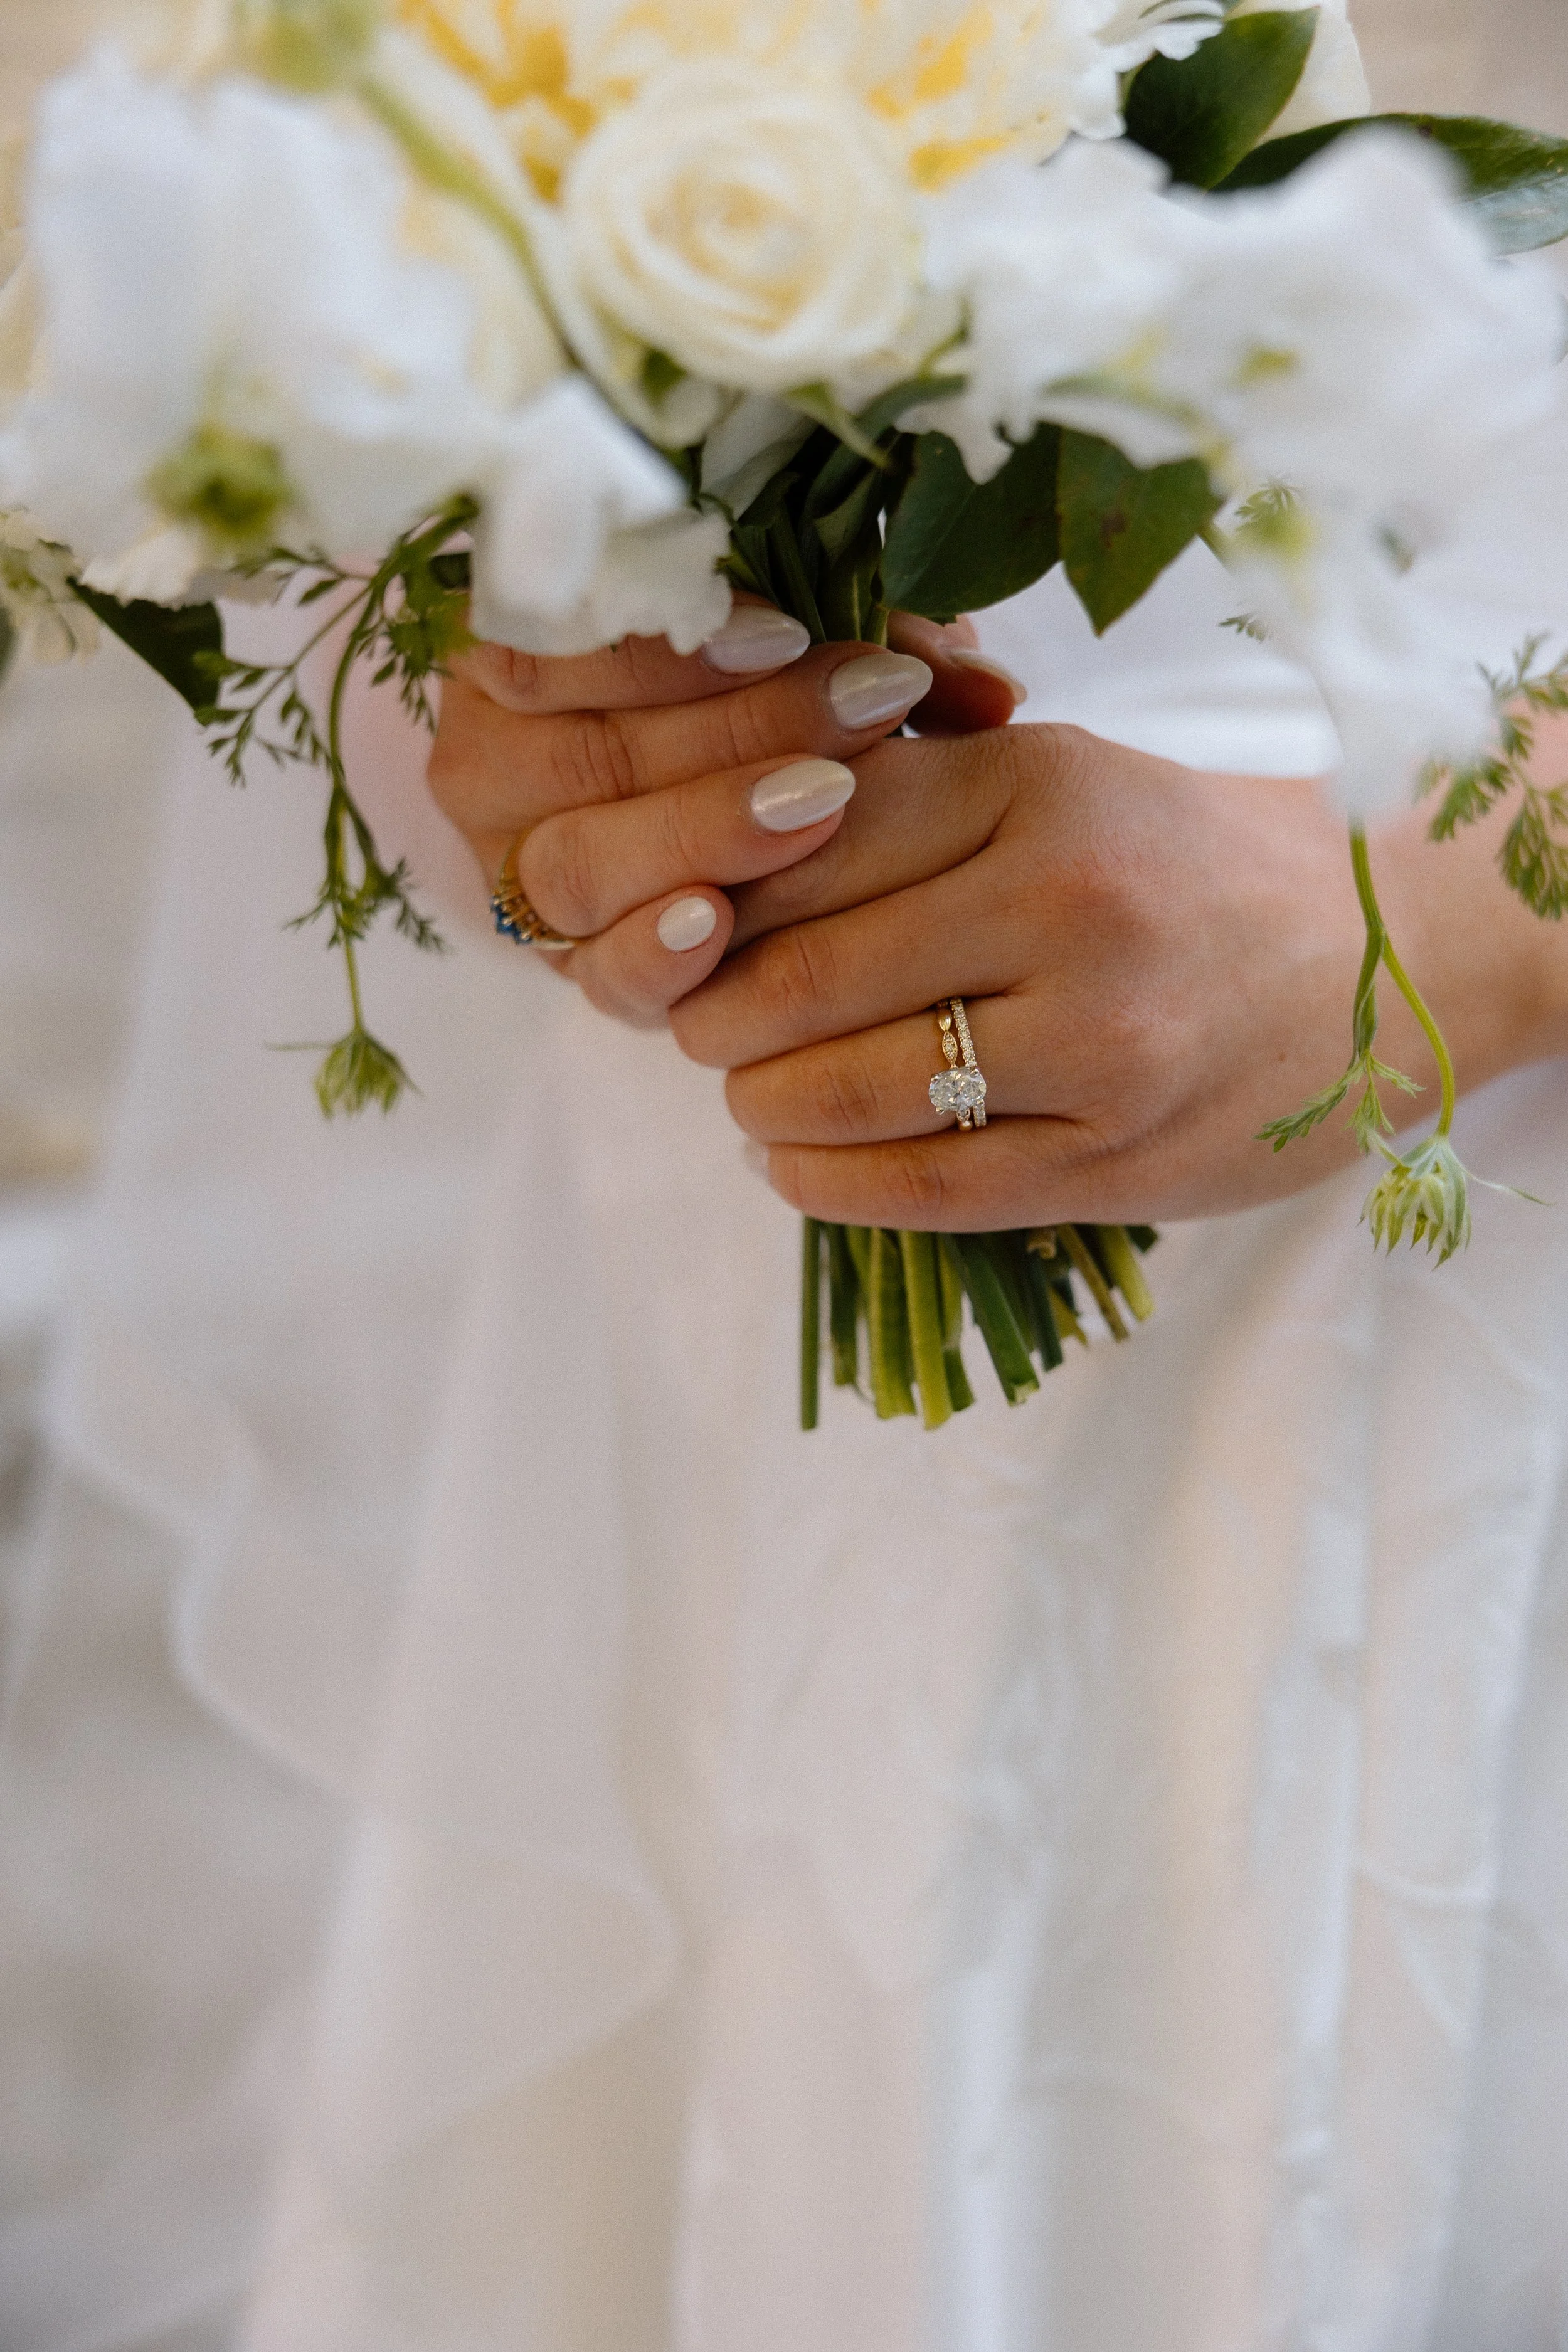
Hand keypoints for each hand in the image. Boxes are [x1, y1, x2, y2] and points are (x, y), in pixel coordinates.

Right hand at [429, 602, 1021, 1024]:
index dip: (665, 640)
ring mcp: (517, 875)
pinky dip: (654, 952)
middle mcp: (485, 764)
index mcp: (508, 650)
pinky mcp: (570, 965)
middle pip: (588, 755)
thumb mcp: (811, 636)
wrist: (718, 789)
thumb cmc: (765, 684)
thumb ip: (878, 638)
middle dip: (734, 732)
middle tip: (864, 707)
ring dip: (706, 832)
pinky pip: (594, 968)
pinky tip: (717, 925)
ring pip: (581, 863)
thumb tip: (989, 690)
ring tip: (820, 807)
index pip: (554, 637)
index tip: (790, 632)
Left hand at [673, 722, 1567, 1229]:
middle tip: (698, 1020)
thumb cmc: (1202, 858)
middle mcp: (1066, 906)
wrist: (1388, 965)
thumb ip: (923, 779)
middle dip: (715, 1010)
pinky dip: (822, 1181)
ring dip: (758, 1099)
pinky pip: (920, 1189)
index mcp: (1043, 783)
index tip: (695, 920)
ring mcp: (1097, 1044)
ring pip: (848, 1088)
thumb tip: (746, 817)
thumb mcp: (1074, 769)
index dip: (722, 891)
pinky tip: (787, 1161)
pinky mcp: (1115, 1159)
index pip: (809, 840)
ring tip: (746, 1090)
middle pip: (805, 971)